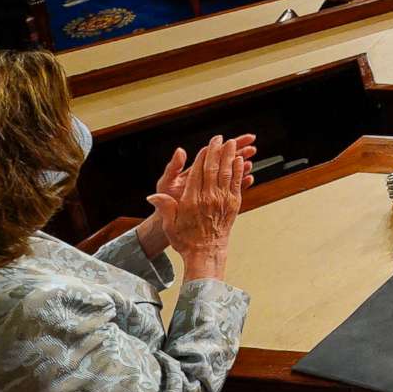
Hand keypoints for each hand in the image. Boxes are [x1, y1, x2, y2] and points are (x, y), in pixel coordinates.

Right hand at [146, 135, 247, 282]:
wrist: (206, 252)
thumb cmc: (186, 239)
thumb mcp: (170, 225)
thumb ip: (164, 207)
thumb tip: (152, 197)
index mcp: (191, 201)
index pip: (197, 173)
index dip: (202, 158)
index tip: (204, 146)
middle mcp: (208, 199)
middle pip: (213, 169)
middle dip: (216, 151)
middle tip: (219, 138)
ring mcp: (223, 201)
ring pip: (227, 173)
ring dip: (230, 156)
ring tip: (232, 143)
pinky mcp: (233, 204)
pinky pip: (237, 183)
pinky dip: (239, 170)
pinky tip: (240, 161)